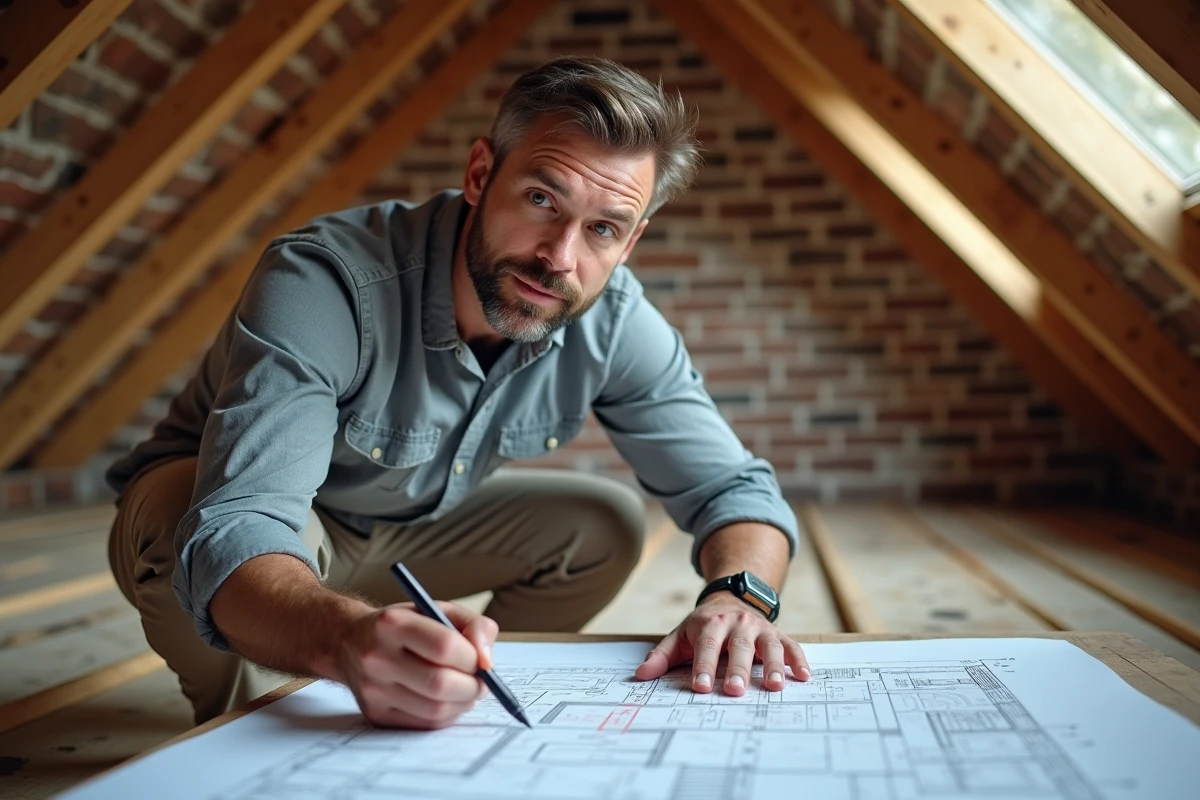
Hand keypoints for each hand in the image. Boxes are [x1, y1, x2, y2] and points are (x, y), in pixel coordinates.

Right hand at [336, 601, 499, 728]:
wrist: (350, 642)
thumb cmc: (404, 624)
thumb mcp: (438, 609)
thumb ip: (473, 625)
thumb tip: (487, 660)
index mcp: (392, 624)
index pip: (445, 646)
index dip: (473, 657)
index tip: (481, 660)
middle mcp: (377, 657)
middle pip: (440, 684)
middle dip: (472, 686)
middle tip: (481, 682)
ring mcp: (373, 689)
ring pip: (435, 710)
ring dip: (463, 703)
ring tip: (466, 689)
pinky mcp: (375, 713)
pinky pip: (425, 724)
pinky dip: (447, 715)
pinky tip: (448, 700)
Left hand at [634, 593, 811, 694]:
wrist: (732, 598)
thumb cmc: (703, 626)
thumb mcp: (680, 636)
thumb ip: (662, 656)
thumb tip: (640, 675)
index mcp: (710, 623)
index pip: (706, 646)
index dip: (703, 667)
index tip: (700, 688)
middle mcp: (737, 623)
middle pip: (738, 646)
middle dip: (737, 669)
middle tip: (734, 690)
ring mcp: (759, 628)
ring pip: (768, 645)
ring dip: (772, 665)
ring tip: (774, 686)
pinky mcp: (777, 633)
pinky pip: (791, 645)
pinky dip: (798, 659)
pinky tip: (803, 676)